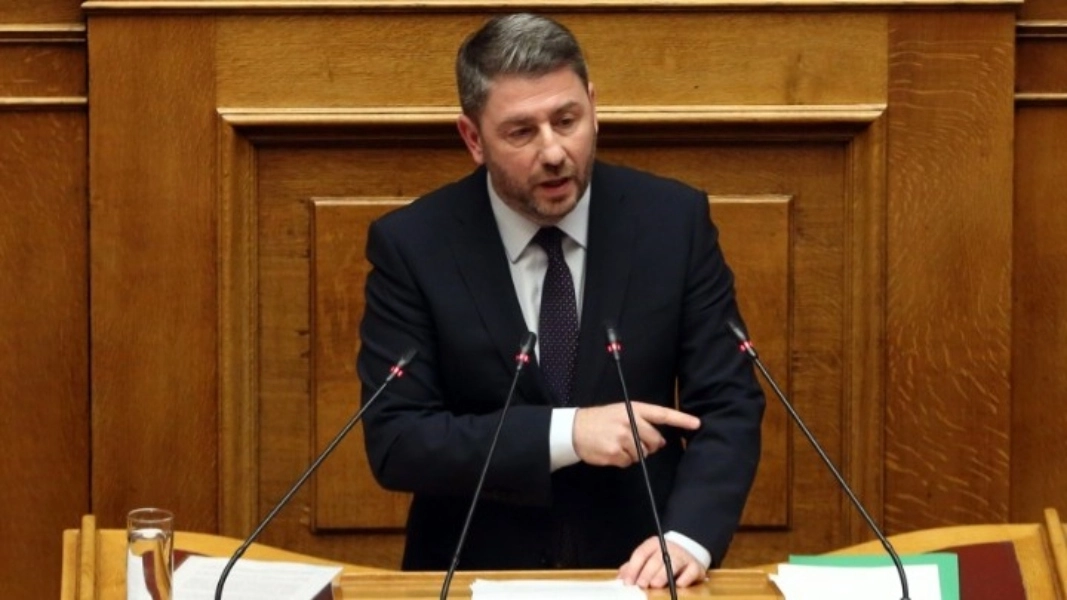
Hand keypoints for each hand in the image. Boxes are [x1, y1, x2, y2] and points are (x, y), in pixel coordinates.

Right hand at [572, 402, 699, 466]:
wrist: (574, 428)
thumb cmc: (600, 420)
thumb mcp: (620, 412)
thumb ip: (641, 422)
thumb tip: (659, 441)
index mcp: (633, 409)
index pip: (662, 414)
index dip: (681, 419)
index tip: (697, 423)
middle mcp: (629, 422)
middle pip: (654, 440)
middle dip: (648, 445)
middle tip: (633, 441)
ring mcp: (622, 438)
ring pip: (641, 453)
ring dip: (632, 453)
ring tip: (617, 444)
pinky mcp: (614, 452)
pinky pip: (628, 462)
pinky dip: (621, 460)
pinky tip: (610, 452)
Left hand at [618, 536, 707, 588]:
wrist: (688, 554)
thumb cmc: (662, 560)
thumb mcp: (646, 560)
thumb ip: (632, 568)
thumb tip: (621, 579)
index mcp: (653, 545)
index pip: (640, 554)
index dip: (633, 568)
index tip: (628, 582)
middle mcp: (668, 548)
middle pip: (655, 559)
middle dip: (647, 573)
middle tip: (641, 585)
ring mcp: (683, 556)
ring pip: (672, 564)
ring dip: (663, 575)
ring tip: (655, 585)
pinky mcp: (695, 566)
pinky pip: (690, 572)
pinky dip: (684, 579)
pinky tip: (678, 584)